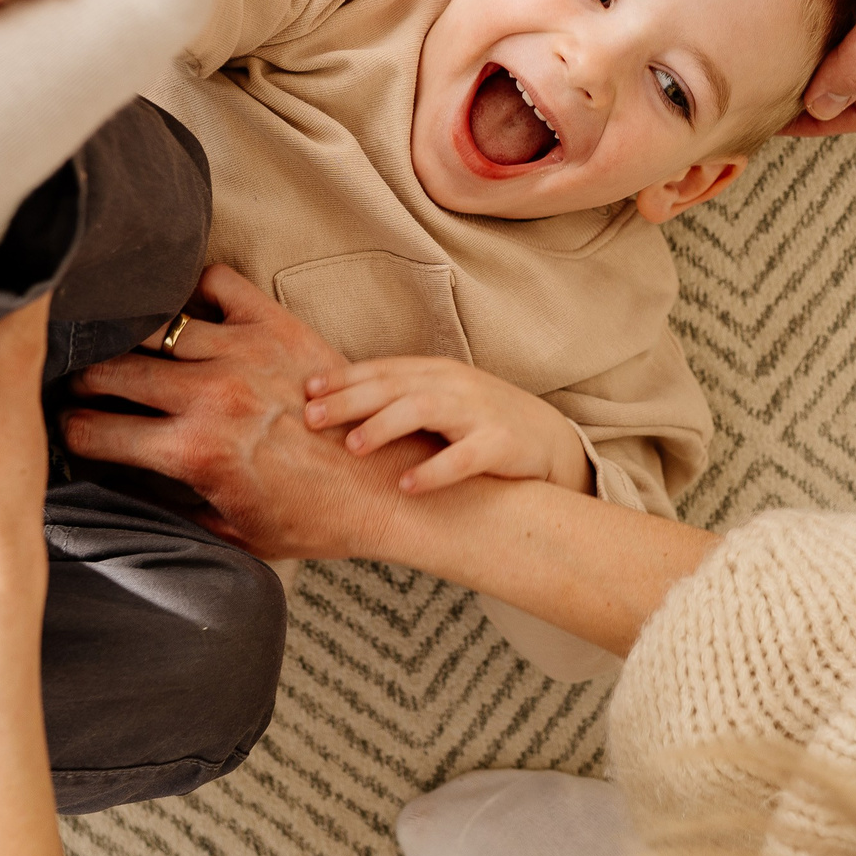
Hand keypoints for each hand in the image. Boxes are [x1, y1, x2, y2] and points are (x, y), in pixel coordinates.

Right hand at [59, 267, 437, 558]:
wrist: (386, 486)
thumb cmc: (315, 520)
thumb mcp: (233, 533)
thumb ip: (177, 510)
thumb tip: (134, 497)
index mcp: (192, 453)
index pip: (94, 431)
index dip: (71, 433)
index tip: (68, 429)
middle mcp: (210, 397)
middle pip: (111, 370)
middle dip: (85, 380)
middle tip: (81, 384)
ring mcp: (244, 354)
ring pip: (154, 325)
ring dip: (131, 335)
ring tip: (123, 344)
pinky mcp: (276, 326)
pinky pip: (216, 282)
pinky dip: (194, 289)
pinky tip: (187, 309)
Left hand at [301, 357, 589, 495]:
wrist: (549, 440)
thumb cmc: (480, 423)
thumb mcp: (440, 402)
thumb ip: (397, 401)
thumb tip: (332, 413)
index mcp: (435, 372)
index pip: (382, 369)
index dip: (343, 378)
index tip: (305, 390)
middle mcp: (455, 385)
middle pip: (395, 385)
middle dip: (351, 399)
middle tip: (312, 417)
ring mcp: (480, 412)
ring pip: (426, 409)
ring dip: (386, 425)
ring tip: (353, 446)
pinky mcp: (502, 444)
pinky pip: (465, 456)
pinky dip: (435, 471)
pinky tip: (407, 485)